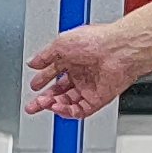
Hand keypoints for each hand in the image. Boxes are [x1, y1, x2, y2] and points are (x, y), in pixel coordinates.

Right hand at [22, 20, 149, 119]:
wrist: (119, 51)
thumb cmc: (97, 41)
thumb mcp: (60, 43)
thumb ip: (44, 55)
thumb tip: (33, 62)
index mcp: (74, 58)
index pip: (54, 72)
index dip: (42, 80)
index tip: (34, 85)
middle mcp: (83, 73)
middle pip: (59, 91)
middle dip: (44, 99)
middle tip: (33, 104)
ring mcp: (90, 87)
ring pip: (68, 102)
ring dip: (54, 105)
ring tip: (44, 104)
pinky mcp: (98, 99)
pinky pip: (80, 110)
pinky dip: (67, 111)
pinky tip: (58, 108)